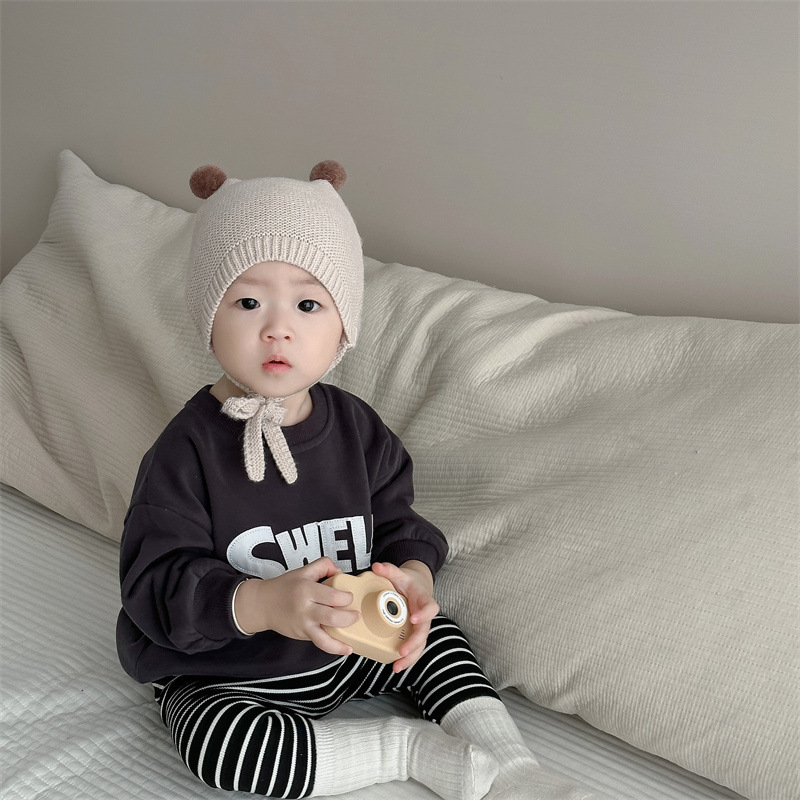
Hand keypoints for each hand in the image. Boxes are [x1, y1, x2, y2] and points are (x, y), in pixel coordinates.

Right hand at [234, 557, 360, 655]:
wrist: (262, 604)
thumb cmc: (283, 587)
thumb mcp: (303, 571)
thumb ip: (323, 566)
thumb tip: (340, 572)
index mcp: (306, 590)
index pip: (332, 595)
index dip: (346, 597)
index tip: (350, 596)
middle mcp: (305, 609)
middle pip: (332, 617)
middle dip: (348, 618)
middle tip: (356, 615)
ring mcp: (303, 625)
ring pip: (324, 639)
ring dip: (340, 642)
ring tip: (351, 642)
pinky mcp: (302, 635)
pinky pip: (319, 643)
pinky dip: (332, 647)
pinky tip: (344, 648)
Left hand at [371, 560, 439, 672]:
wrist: (415, 587)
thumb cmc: (408, 582)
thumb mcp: (400, 574)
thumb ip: (389, 569)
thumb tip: (376, 566)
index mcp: (424, 600)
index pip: (430, 607)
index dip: (424, 614)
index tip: (414, 618)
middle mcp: (424, 616)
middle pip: (424, 632)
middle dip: (414, 643)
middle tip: (402, 651)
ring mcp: (420, 627)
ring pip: (420, 645)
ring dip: (410, 657)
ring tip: (397, 665)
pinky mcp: (413, 634)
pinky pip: (414, 648)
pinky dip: (406, 658)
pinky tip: (396, 665)